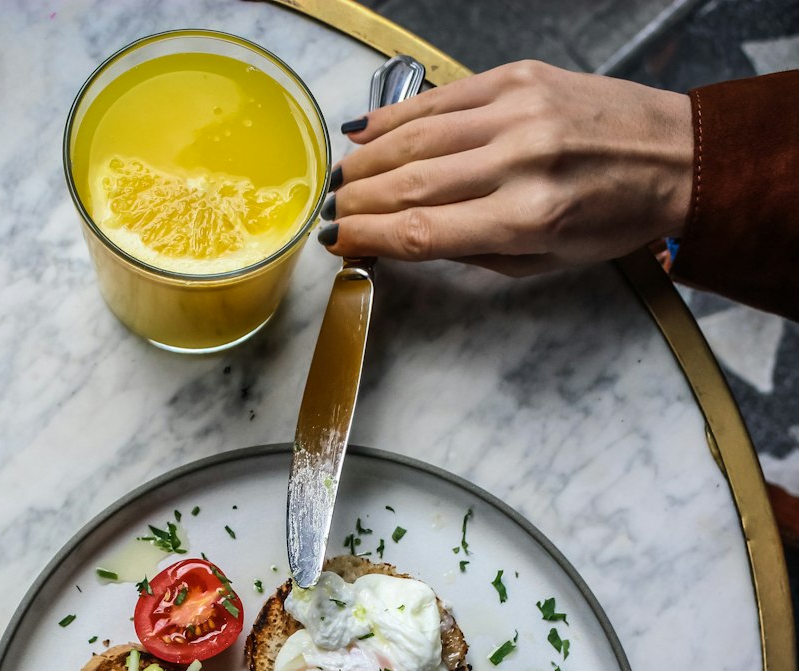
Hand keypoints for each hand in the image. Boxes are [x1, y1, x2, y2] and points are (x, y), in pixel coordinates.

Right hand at [322, 60, 693, 276]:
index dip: (371, 237)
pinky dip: (399, 115)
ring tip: (340, 177)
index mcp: (528, 217)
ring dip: (370, 159)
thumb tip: (406, 240)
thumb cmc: (611, 218)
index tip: (338, 242)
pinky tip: (367, 131)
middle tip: (329, 210)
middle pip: (413, 183)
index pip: (425, 231)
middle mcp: (519, 160)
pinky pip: (444, 98)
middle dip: (361, 200)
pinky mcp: (520, 78)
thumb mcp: (543, 260)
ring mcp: (517, 112)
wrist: (673, 155)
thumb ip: (474, 250)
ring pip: (419, 136)